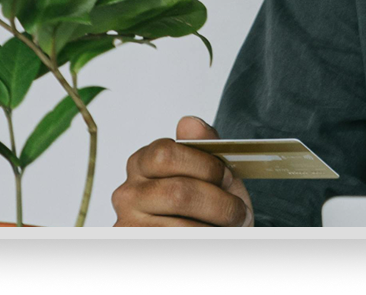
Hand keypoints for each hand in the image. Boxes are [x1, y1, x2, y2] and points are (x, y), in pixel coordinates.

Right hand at [112, 115, 254, 226]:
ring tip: (232, 225)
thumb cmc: (206, 203)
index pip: (166, 154)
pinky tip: (211, 232)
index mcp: (142, 163)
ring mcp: (129, 224)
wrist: (206, 232)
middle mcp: (128, 193)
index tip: (228, 177)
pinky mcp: (135, 242)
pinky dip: (204, 235)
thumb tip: (189, 122)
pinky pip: (178, 240)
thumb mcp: (210, 172)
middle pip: (177, 192)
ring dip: (215, 225)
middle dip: (218, 202)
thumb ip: (203, 146)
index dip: (205, 165)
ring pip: (180, 226)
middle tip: (237, 209)